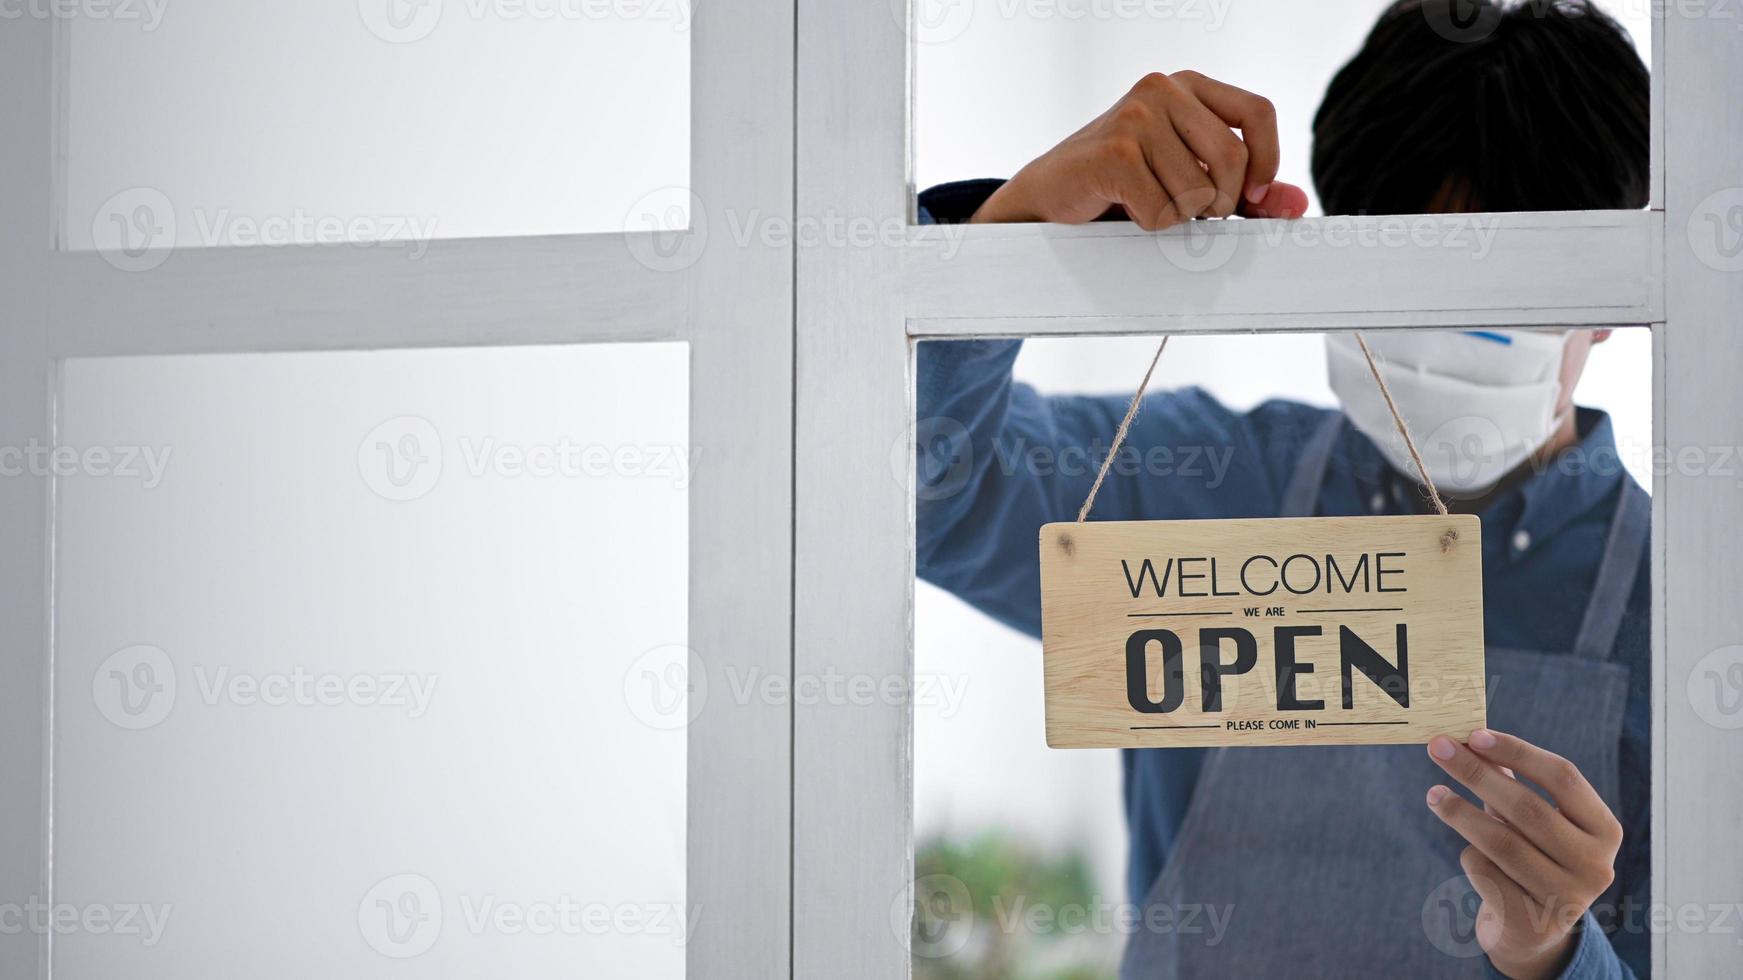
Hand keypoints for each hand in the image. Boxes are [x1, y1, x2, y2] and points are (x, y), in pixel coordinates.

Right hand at [969, 71, 1308, 229]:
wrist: (1048, 198)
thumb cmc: (1120, 185)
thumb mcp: (1190, 180)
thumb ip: (1246, 191)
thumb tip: (1299, 203)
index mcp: (1187, 86)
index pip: (1258, 113)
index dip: (1265, 162)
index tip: (1248, 195)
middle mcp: (1162, 89)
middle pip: (1233, 160)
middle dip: (1220, 203)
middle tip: (1191, 212)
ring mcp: (1136, 116)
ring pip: (1198, 192)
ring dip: (1178, 217)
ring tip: (1148, 204)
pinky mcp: (1114, 152)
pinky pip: (1163, 210)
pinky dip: (1149, 225)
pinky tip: (1125, 209)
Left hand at [1425, 729, 1623, 979]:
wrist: (1531, 931)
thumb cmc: (1531, 857)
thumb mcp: (1530, 819)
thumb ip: (1509, 779)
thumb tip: (1469, 736)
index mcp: (1604, 830)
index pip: (1564, 777)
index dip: (1518, 751)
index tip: (1474, 734)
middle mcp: (1596, 865)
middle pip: (1528, 808)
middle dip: (1477, 773)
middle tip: (1438, 748)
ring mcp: (1567, 898)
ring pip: (1504, 843)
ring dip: (1461, 813)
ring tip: (1434, 794)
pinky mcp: (1533, 923)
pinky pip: (1487, 873)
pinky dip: (1470, 855)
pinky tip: (1467, 850)